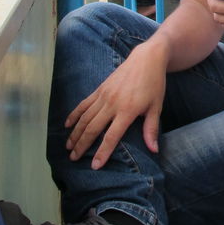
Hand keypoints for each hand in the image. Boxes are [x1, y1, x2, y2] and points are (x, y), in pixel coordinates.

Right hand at [64, 39, 168, 168]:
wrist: (147, 59)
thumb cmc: (154, 84)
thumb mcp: (156, 107)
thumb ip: (151, 129)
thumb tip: (153, 150)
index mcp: (127, 110)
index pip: (111, 136)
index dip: (102, 152)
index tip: (94, 166)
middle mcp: (112, 103)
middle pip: (92, 128)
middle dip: (82, 145)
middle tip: (73, 159)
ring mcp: (104, 95)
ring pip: (85, 117)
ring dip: (75, 133)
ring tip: (68, 147)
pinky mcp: (100, 88)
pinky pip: (84, 104)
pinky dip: (74, 114)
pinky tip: (67, 125)